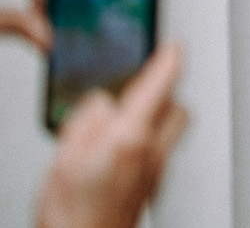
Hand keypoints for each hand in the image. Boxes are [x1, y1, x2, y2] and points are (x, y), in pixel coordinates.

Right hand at [36, 42, 187, 227]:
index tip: (172, 45)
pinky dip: (149, 138)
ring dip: (159, 114)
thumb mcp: (64, 158)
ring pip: (173, 129)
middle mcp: (152, 153)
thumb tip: (101, 101)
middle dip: (167, 91)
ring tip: (130, 113)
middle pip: (179, 107)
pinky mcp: (153, 186)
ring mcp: (156, 172)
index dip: (169, 59)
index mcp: (131, 137)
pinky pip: (161, 150)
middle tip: (148, 81)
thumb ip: (85, 121)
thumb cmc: (71, 215)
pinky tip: (124, 145)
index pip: (162, 85)